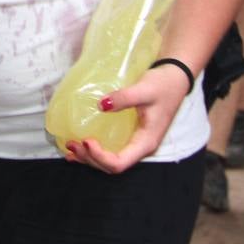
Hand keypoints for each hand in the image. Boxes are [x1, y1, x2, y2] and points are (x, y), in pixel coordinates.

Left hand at [63, 64, 189, 173]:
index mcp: (146, 142)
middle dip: (90, 158)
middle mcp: (139, 147)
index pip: (120, 162)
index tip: (86, 140)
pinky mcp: (128, 134)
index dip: (100, 157)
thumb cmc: (163, 85)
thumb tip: (101, 105)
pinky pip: (110, 148)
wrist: (174, 78)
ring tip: (69, 147)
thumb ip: (124, 98)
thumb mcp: (144, 90)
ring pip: (109, 159)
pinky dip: (93, 150)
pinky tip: (79, 145)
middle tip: (71, 143)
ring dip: (89, 157)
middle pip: (112, 165)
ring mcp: (134, 142)